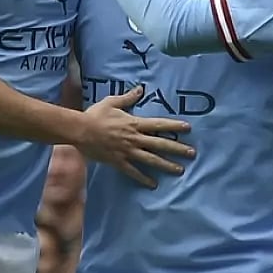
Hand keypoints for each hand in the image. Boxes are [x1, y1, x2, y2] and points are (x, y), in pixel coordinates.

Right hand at [75, 86, 193, 187]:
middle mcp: (134, 138)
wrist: (80, 131)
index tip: (188, 128)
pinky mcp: (118, 162)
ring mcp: (127, 151)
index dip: (174, 125)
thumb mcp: (112, 102)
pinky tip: (153, 184)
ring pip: (151, 159)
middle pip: (160, 144)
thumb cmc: (95, 115)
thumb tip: (141, 89)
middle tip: (192, 153)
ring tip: (180, 170)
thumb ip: (128, 97)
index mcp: (134, 123)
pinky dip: (143, 178)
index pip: (159, 124)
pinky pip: (133, 171)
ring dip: (166, 165)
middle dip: (177, 148)